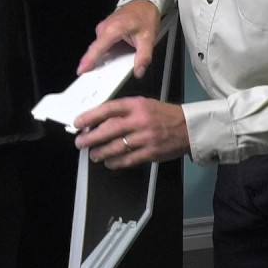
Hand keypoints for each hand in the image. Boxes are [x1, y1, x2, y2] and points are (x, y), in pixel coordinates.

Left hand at [73, 97, 189, 168]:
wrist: (189, 128)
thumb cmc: (164, 114)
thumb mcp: (144, 104)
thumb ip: (124, 111)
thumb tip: (100, 120)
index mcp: (136, 105)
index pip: (108, 109)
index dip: (90, 116)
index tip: (78, 122)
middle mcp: (139, 120)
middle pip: (109, 130)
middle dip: (91, 138)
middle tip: (80, 143)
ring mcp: (145, 138)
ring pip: (116, 147)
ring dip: (101, 152)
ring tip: (93, 155)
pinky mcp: (150, 153)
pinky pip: (128, 160)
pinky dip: (115, 163)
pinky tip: (109, 163)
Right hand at [76, 0, 159, 78]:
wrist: (145, 2)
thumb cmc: (145, 16)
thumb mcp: (148, 38)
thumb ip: (143, 57)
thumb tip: (139, 71)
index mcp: (112, 29)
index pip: (97, 48)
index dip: (88, 60)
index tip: (81, 70)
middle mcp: (104, 27)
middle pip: (96, 50)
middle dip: (98, 63)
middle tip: (104, 75)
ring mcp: (103, 28)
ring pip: (100, 48)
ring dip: (105, 56)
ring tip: (118, 60)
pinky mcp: (105, 29)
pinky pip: (103, 44)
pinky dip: (108, 51)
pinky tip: (118, 52)